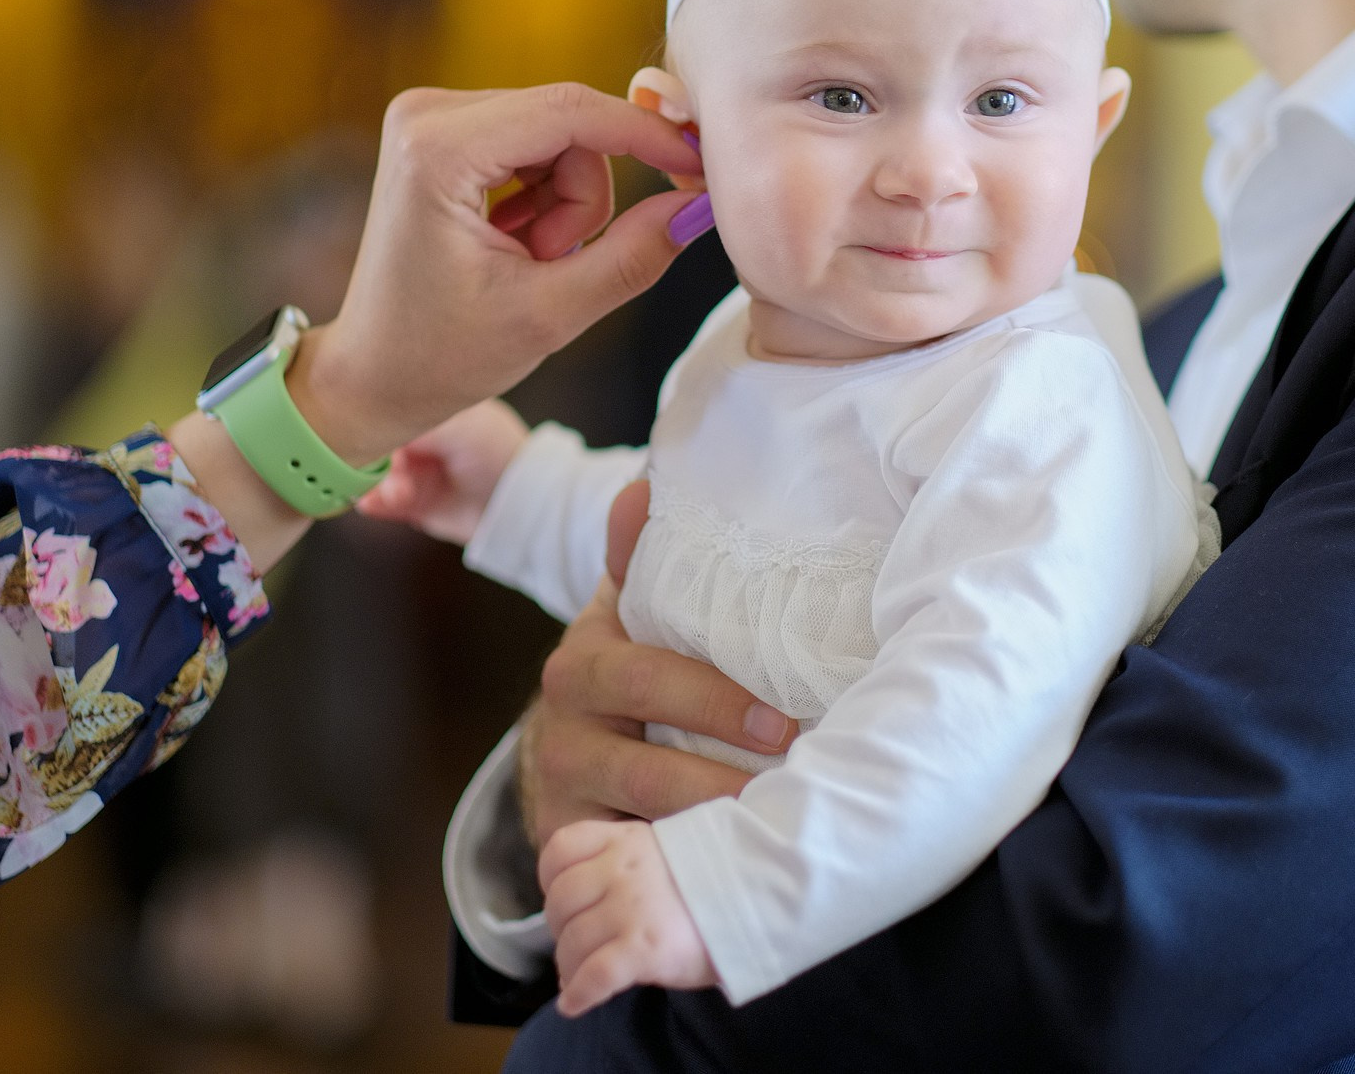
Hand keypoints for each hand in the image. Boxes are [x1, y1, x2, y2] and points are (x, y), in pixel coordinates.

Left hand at [172, 83, 701, 568]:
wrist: (371, 376)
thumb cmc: (442, 356)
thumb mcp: (550, 315)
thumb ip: (631, 256)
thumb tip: (696, 206)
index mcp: (438, 149)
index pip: (572, 111)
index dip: (646, 135)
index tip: (698, 165)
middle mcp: (427, 113)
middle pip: (570, 123)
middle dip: (585, 200)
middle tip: (548, 265)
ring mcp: (431, 118)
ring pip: (560, 137)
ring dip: (566, 206)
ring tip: (525, 264)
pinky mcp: (444, 134)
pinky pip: (536, 146)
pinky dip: (545, 201)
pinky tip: (514, 246)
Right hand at [516, 478, 797, 844]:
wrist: (568, 748)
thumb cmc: (629, 668)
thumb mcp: (631, 613)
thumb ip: (644, 556)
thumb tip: (646, 484)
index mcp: (588, 658)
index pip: (649, 674)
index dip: (717, 700)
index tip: (783, 719)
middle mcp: (565, 725)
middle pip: (646, 760)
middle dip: (722, 773)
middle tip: (790, 774)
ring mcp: (563, 788)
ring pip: (641, 816)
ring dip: (710, 822)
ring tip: (775, 825)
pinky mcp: (566, 844)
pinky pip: (619, 859)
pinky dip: (673, 865)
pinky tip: (728, 869)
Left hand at [540, 819, 716, 1014]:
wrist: (766, 893)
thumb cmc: (721, 878)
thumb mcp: (668, 849)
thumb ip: (629, 862)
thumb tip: (594, 900)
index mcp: (626, 839)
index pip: (562, 849)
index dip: (551, 878)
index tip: (562, 898)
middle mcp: (622, 870)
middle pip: (561, 902)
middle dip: (560, 929)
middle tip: (575, 945)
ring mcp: (632, 909)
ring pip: (573, 942)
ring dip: (568, 966)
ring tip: (577, 977)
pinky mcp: (645, 949)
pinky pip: (594, 976)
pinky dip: (578, 994)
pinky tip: (574, 1004)